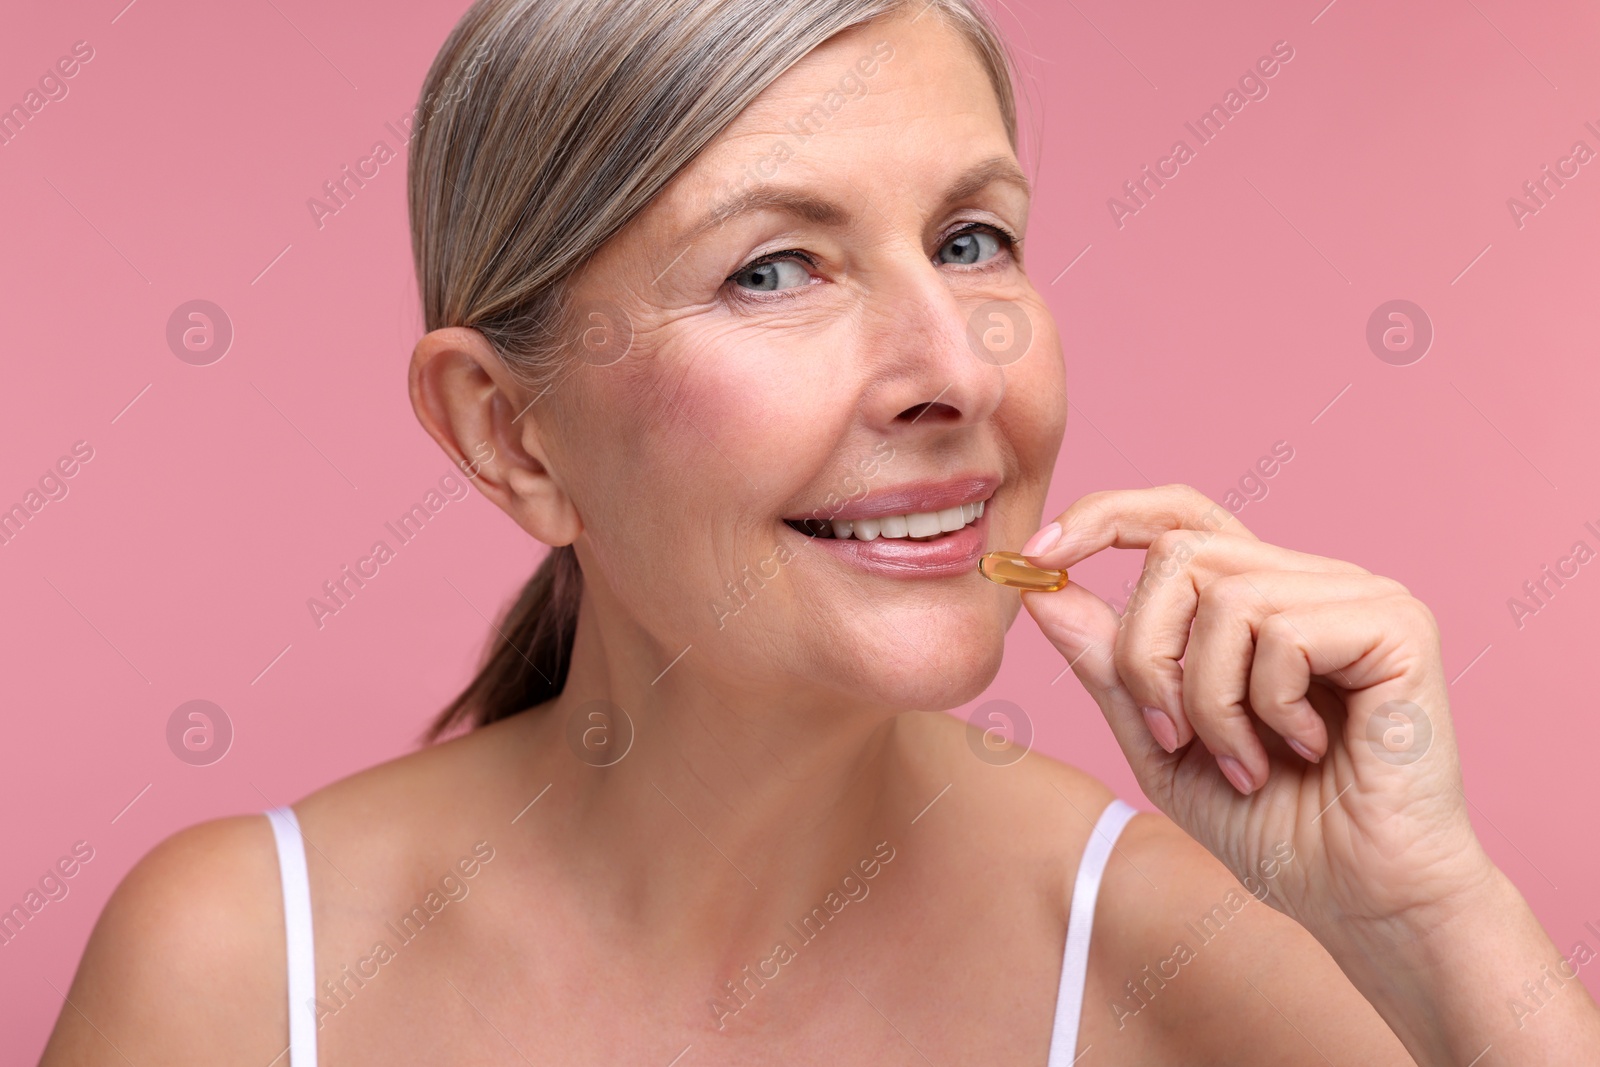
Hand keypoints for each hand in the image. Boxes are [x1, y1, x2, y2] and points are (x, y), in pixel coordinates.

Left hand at [1019, 484, 1495, 941]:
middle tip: (1175, 737)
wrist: (1361, 898)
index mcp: (1256, 598)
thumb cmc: (1274, 826)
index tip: (1036, 557)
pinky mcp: (1397, 624)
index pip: (1176, 514)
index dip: (1104, 518)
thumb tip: (1042, 583)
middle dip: (1146, 655)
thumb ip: (1108, 664)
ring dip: (1209, 700)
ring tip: (1248, 761)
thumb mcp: (1161, 741)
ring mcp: (1357, 595)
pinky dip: (1268, 705)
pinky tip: (1305, 748)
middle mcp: (1307, 580)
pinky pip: (1282, 631)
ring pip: (1224, 596)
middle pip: (1178, 554)